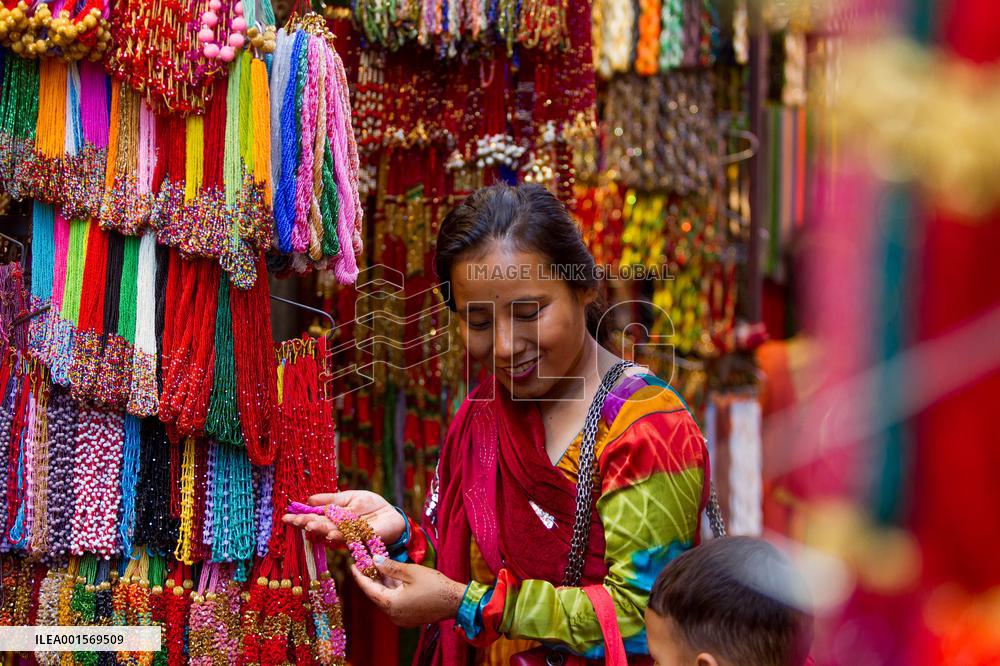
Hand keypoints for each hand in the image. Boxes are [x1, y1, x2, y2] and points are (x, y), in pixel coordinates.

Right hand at [281, 490, 405, 545]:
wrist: (391, 515)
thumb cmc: (370, 506)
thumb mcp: (349, 497)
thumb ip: (330, 499)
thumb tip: (309, 499)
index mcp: (333, 518)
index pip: (314, 517)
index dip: (300, 517)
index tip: (286, 517)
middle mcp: (338, 528)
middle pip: (320, 526)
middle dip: (307, 523)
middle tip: (294, 521)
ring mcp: (350, 535)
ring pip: (333, 532)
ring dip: (321, 529)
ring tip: (310, 525)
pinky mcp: (364, 537)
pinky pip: (351, 536)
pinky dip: (341, 535)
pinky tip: (331, 533)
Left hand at [351, 557, 466, 627]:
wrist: (456, 601)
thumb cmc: (435, 585)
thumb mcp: (411, 572)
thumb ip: (390, 567)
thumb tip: (375, 560)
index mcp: (391, 604)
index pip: (369, 589)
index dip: (359, 576)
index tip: (352, 564)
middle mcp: (393, 614)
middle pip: (376, 595)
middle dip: (371, 578)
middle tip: (364, 563)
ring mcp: (401, 618)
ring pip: (386, 599)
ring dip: (382, 584)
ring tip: (377, 567)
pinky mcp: (409, 617)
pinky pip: (395, 603)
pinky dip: (391, 591)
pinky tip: (392, 578)